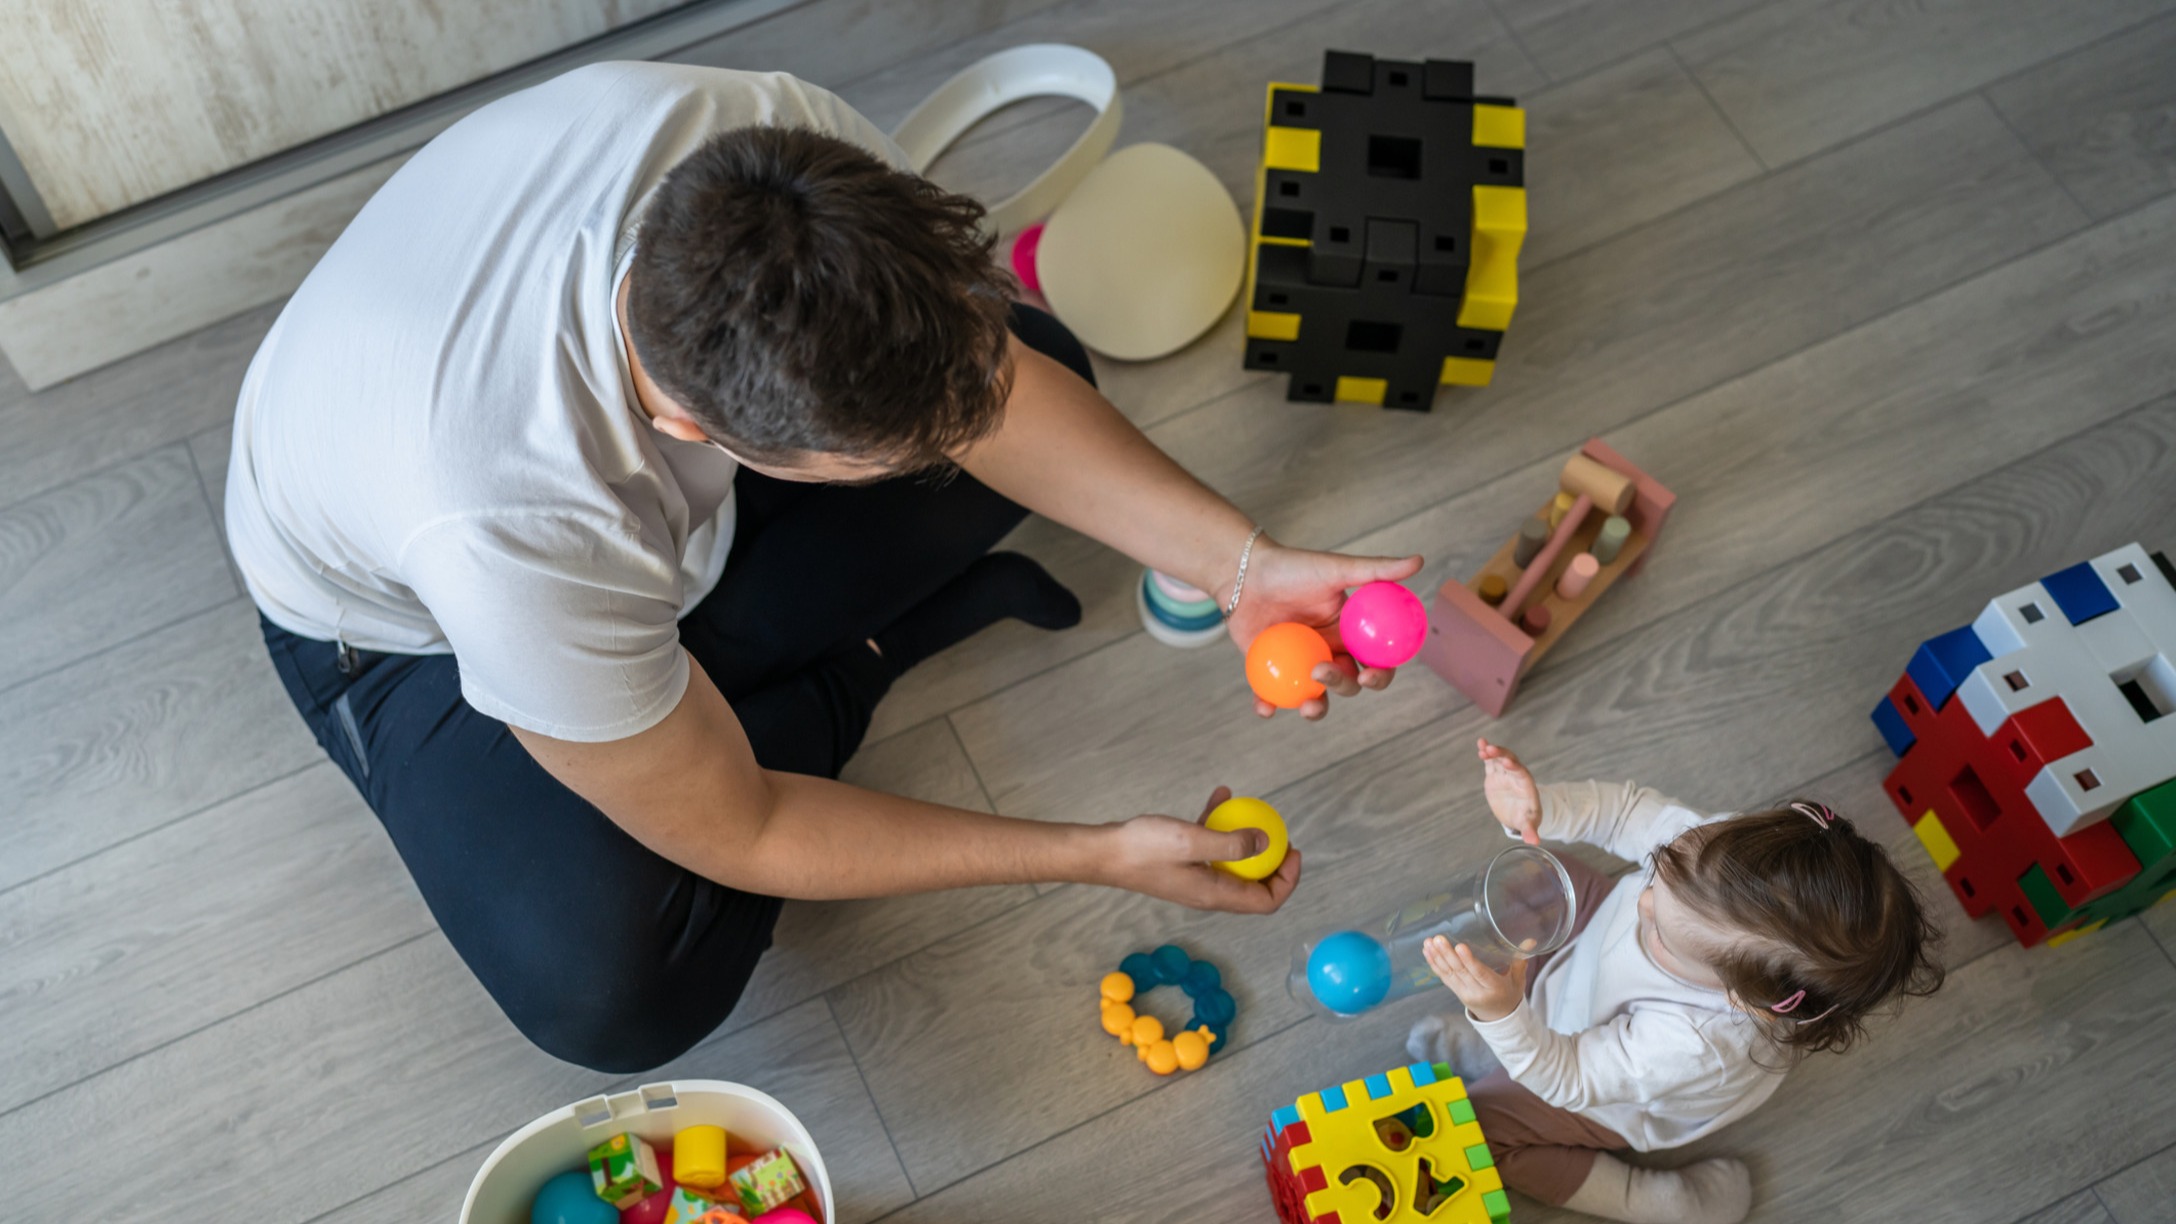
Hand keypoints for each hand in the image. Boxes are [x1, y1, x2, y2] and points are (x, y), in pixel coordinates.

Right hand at [1098, 786, 1301, 912]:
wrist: (1103, 852)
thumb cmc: (1143, 848)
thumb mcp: (1191, 840)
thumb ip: (1232, 842)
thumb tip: (1267, 842)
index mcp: (1216, 894)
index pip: (1266, 901)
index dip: (1287, 880)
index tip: (1293, 850)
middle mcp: (1210, 892)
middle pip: (1255, 886)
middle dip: (1273, 861)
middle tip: (1279, 833)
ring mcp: (1196, 878)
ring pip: (1235, 864)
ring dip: (1247, 840)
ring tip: (1252, 812)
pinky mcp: (1183, 864)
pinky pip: (1211, 847)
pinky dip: (1219, 826)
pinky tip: (1220, 797)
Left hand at [1223, 538, 1424, 720]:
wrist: (1245, 571)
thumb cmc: (1292, 566)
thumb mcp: (1335, 568)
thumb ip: (1376, 570)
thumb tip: (1419, 561)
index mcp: (1350, 633)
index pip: (1375, 660)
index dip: (1380, 674)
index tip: (1369, 673)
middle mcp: (1329, 651)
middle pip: (1347, 682)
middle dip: (1342, 685)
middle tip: (1322, 670)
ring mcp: (1299, 663)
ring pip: (1316, 696)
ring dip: (1315, 708)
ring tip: (1306, 704)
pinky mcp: (1270, 670)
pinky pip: (1272, 695)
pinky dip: (1268, 705)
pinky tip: (1264, 708)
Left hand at [1424, 935, 1528, 1022]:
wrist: (1499, 1019)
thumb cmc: (1510, 995)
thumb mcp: (1518, 980)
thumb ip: (1520, 960)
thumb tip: (1530, 940)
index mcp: (1494, 988)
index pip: (1480, 974)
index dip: (1469, 961)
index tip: (1460, 947)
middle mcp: (1476, 992)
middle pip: (1460, 972)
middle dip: (1447, 955)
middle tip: (1438, 939)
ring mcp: (1464, 993)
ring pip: (1449, 974)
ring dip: (1437, 957)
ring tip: (1428, 942)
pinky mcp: (1456, 991)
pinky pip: (1443, 977)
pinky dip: (1434, 964)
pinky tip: (1427, 951)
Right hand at [1478, 738, 1540, 843]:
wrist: (1518, 812)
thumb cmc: (1526, 817)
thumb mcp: (1529, 823)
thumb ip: (1530, 830)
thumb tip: (1534, 842)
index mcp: (1526, 786)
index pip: (1521, 773)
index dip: (1514, 767)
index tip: (1507, 762)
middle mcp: (1516, 776)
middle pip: (1510, 761)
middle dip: (1501, 755)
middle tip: (1491, 750)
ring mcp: (1505, 774)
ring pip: (1500, 758)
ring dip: (1492, 752)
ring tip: (1483, 747)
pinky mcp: (1495, 774)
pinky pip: (1491, 761)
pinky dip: (1486, 753)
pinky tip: (1480, 744)